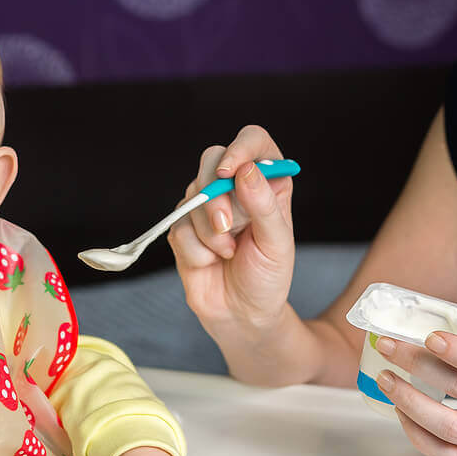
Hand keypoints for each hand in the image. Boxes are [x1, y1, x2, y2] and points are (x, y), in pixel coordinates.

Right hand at [166, 125, 296, 338]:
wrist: (242, 314)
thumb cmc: (268, 277)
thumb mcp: (277, 244)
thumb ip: (264, 206)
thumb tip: (245, 170)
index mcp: (267, 181)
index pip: (254, 141)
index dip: (240, 147)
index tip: (230, 171)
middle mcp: (235, 186)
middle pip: (212, 160)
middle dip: (215, 197)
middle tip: (228, 229)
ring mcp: (206, 204)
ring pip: (193, 196)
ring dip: (210, 233)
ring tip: (228, 253)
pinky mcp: (184, 226)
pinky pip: (178, 226)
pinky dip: (196, 250)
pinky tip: (211, 261)